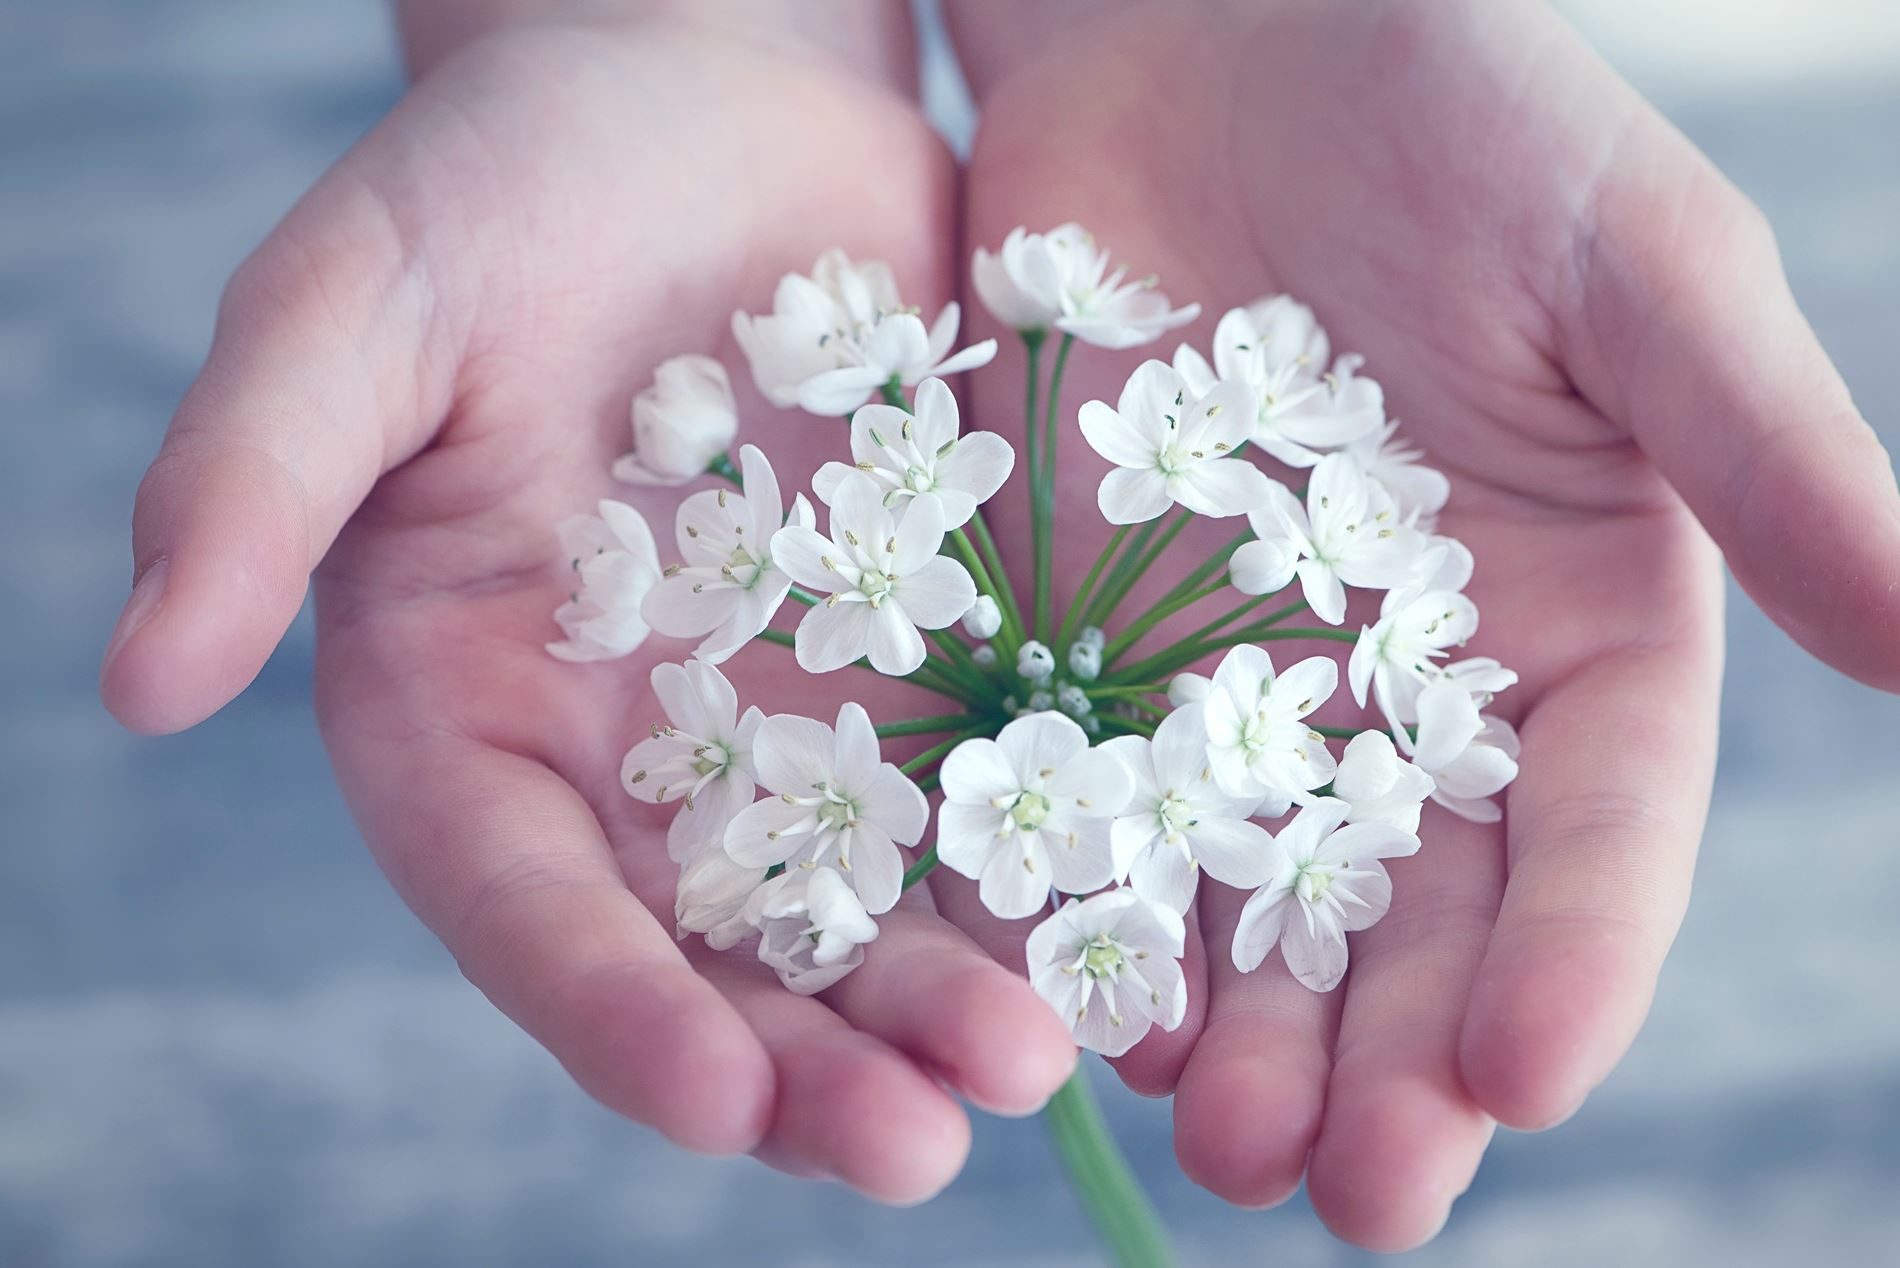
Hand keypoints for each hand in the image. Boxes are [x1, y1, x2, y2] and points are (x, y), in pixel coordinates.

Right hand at [99, 3, 1078, 1201]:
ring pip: (867, 909)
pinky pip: (992, 791)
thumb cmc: (506, 181)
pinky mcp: (929, 655)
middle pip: (715, 955)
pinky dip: (1048, 874)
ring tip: (1032, 1068)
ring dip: (943, 1005)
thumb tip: (138, 677)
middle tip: (916, 1142)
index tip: (711, 1097)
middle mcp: (633, 754)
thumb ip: (256, 476)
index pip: (527, 902)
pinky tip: (1120, 940)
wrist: (712, 92)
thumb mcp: (361, 304)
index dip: (610, 1009)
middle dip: (808, 1064)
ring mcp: (795, 718)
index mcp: (472, 711)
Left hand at [948, 0, 1899, 1246]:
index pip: (1595, 836)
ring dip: (1232, 1030)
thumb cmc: (1453, 111)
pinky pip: (1076, 798)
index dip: (1573, 965)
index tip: (1518, 1080)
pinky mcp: (1083, 637)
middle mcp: (1406, 691)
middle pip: (1412, 914)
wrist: (1204, 33)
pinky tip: (1056, 998)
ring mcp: (1233, 678)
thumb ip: (1759, 453)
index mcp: (1577, 629)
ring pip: (1242, 896)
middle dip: (1386, 1060)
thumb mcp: (1630, 266)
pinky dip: (1074, 904)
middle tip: (1346, 1195)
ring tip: (1211, 1145)